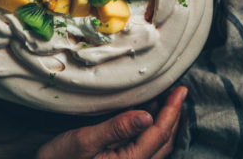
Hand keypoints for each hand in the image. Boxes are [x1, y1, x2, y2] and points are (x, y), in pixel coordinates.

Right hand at [36, 86, 186, 158]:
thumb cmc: (62, 158)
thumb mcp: (86, 140)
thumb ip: (117, 128)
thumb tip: (147, 116)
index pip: (159, 134)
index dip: (172, 111)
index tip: (180, 91)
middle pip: (165, 140)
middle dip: (175, 115)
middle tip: (179, 92)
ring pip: (160, 145)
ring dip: (168, 122)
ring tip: (171, 100)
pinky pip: (149, 146)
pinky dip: (156, 129)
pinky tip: (152, 115)